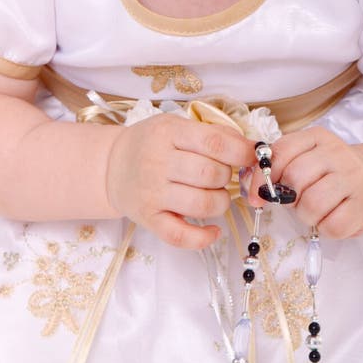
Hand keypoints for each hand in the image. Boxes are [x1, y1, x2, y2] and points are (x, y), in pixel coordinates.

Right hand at [106, 113, 254, 248]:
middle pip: (210, 174)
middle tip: (221, 174)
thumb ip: (212, 133)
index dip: (241, 152)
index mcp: (169, 133)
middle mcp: (158, 162)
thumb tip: (250, 147)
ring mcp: (152, 193)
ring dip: (220, 202)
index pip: (213, 143)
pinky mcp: (148, 219)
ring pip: (202, 205)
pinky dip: (203, 237)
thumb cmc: (150, 143)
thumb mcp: (176, 125)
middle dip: (226, 177)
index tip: (252, 156)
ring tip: (215, 195)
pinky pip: (181, 236)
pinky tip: (212, 230)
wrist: (111, 165)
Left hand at [249, 127, 362, 237]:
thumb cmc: (329, 173)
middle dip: (287, 197)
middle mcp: (337, 153)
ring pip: (313, 203)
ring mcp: (353, 179)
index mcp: (317, 137)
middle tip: (294, 200)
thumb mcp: (306, 158)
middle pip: (295, 178)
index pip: (280, 151)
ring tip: (312, 210)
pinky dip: (324, 228)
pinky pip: (333, 225)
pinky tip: (329, 219)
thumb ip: (278, 165)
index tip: (256, 194)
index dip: (262, 176)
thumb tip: (251, 186)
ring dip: (305, 215)